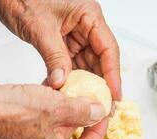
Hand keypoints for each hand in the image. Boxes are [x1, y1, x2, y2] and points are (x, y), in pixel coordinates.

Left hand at [0, 0, 121, 99]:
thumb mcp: (41, 29)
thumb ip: (54, 57)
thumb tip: (62, 81)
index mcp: (89, 16)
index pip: (108, 49)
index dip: (113, 75)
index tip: (114, 94)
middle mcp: (86, 27)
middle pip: (99, 60)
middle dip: (99, 84)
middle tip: (100, 104)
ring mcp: (75, 36)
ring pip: (85, 66)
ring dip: (81, 84)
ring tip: (80, 101)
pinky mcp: (63, 44)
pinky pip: (70, 65)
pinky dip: (66, 79)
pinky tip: (62, 90)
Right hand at [0, 79, 107, 138]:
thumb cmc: (12, 113)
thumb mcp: (57, 107)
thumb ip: (82, 110)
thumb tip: (97, 112)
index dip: (99, 132)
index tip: (102, 115)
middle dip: (83, 120)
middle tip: (89, 103)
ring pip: (57, 131)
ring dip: (66, 113)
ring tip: (72, 94)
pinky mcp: (21, 134)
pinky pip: (43, 125)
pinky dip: (51, 112)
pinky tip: (52, 94)